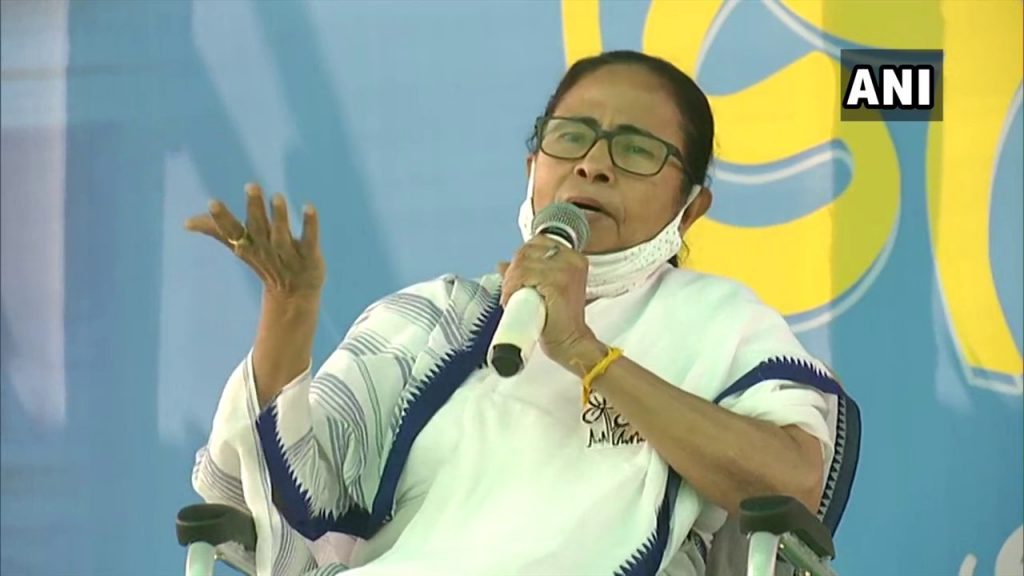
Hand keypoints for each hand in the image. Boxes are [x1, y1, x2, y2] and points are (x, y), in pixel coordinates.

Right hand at [184, 183, 324, 301]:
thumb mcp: (242, 248)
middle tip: (252, 186)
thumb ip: (218, 230)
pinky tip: (309, 208)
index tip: (212, 203)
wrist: (295, 295)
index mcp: (249, 244)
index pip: (233, 231)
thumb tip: (186, 222)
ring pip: (282, 235)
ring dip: (280, 216)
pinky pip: (309, 239)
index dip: (222, 219)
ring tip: (277, 197)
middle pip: (259, 227)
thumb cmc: (266, 263)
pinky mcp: (309, 256)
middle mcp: (266, 248)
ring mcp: (288, 254)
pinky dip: (310, 225)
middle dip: (255, 208)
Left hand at [497, 236, 598, 368]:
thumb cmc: (559, 319)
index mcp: (572, 257)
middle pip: (527, 252)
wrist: (570, 342)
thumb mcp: (544, 289)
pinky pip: (524, 276)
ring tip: (511, 298)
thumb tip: (502, 264)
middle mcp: (571, 260)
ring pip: (522, 264)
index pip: (536, 243)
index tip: (515, 277)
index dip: (520, 258)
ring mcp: (566, 270)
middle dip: (512, 271)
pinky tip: (511, 300)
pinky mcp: (558, 283)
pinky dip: (511, 288)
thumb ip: (526, 273)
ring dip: (510, 282)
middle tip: (510, 291)